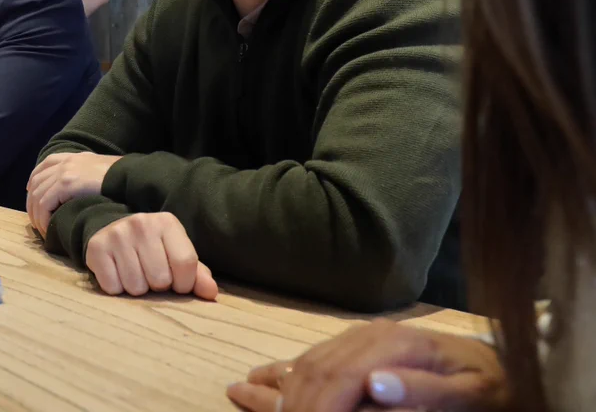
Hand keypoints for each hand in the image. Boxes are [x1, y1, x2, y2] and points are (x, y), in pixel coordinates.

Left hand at [26, 152, 120, 235]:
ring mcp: (64, 172)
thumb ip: (85, 174)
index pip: (44, 165)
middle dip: (32, 204)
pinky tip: (49, 228)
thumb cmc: (120, 178)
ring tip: (44, 230)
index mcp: (73, 157)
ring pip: (37, 195)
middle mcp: (65, 162)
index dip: (34, 180)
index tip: (33, 196)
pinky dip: (43, 218)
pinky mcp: (65, 184)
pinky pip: (44, 204)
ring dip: (37, 215)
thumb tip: (78, 190)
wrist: (128, 176)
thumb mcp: (99, 170)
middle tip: (37, 221)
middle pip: (36, 182)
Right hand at [85, 212, 218, 299]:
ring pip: (136, 287)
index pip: (186, 264)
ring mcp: (118, 234)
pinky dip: (116, 288)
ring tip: (135, 273)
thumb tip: (211, 293)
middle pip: (160, 279)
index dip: (184, 283)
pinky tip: (117, 273)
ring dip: (137, 289)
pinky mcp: (97, 247)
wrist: (114, 231)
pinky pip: (113, 287)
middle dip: (158, 286)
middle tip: (151, 275)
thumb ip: (197, 274)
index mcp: (167, 222)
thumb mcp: (176, 254)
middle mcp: (142, 223)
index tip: (177, 282)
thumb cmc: (154, 249)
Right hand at [227, 319, 510, 411]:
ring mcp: (362, 338)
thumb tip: (374, 385)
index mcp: (394, 346)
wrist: (500, 362)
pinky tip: (268, 377)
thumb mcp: (471, 394)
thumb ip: (424, 390)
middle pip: (316, 368)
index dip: (315, 407)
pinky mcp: (360, 344)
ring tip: (241, 393)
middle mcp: (370, 337)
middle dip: (288, 402)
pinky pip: (315, 356)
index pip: (340, 377)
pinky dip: (287, 370)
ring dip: (277, 383)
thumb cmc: (489, 384)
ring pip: (308, 361)